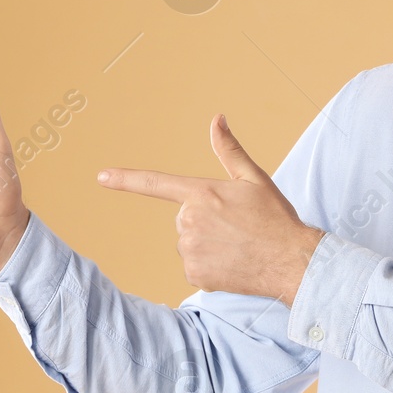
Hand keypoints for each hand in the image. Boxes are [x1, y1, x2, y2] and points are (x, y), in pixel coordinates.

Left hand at [97, 114, 324, 304]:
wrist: (292, 262)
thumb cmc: (276, 218)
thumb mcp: (254, 179)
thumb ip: (228, 149)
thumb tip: (216, 118)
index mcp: (202, 193)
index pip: (155, 183)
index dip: (125, 179)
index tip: (101, 176)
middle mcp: (189, 220)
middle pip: (185, 218)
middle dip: (206, 221)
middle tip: (238, 227)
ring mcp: (189, 249)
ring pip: (188, 242)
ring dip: (208, 244)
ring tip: (238, 247)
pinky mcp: (193, 273)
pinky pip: (194, 266)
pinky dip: (210, 266)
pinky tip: (233, 264)